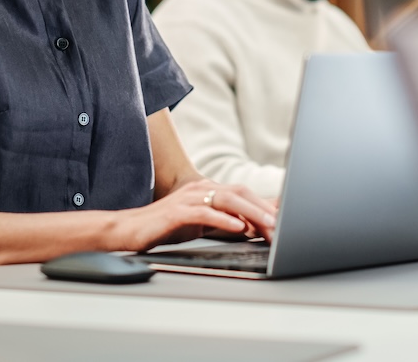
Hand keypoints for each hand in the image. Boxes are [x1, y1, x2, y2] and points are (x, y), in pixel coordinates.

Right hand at [115, 179, 276, 252]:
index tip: (287, 217)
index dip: (266, 204)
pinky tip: (237, 227)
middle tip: (284, 225)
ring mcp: (189, 198)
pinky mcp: (177, 211)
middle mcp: (201, 189)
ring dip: (251, 212)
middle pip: (240, 192)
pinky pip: (205, 213)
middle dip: (264, 208)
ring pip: (227, 199)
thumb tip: (254, 227)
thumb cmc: (166, 227)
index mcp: (208, 190)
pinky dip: (223, 219)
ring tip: (268, 224)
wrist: (130, 229)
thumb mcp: (202, 224)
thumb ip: (226, 222)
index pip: (244, 193)